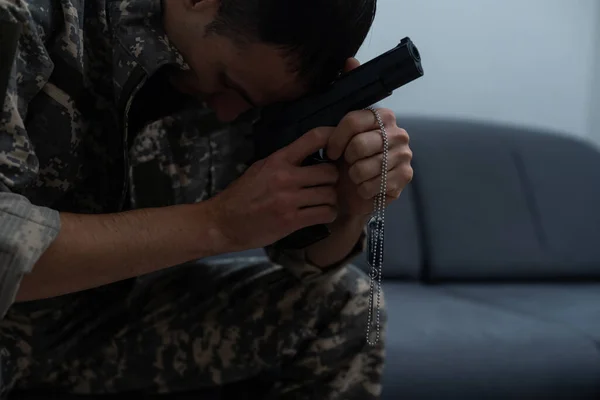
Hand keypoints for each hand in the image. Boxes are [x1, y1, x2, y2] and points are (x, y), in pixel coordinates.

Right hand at [208, 128, 339, 250]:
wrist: (223, 222)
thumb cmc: (242, 195)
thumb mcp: (260, 168)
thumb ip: (285, 161)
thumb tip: (311, 153)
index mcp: (278, 159)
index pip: (314, 137)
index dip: (334, 138)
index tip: (340, 147)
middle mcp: (285, 176)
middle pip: (330, 172)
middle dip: (333, 180)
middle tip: (328, 186)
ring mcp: (288, 199)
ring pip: (330, 195)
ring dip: (332, 200)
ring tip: (325, 202)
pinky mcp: (291, 220)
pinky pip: (325, 214)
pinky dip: (328, 214)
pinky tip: (322, 214)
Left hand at [326, 59, 412, 216]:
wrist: (354, 192)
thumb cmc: (346, 160)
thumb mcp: (339, 127)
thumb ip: (344, 92)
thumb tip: (350, 60)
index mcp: (382, 116)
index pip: (353, 121)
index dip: (336, 139)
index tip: (330, 151)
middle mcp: (399, 132)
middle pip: (358, 146)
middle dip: (347, 160)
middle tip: (348, 164)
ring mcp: (405, 155)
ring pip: (363, 168)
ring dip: (354, 177)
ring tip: (356, 176)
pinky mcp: (405, 177)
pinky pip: (372, 186)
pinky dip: (363, 190)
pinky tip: (366, 187)